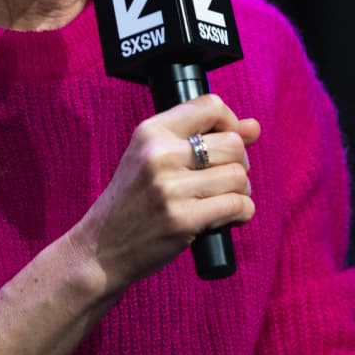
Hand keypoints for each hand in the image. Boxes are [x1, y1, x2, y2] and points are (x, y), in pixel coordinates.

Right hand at [68, 93, 259, 290]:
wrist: (101, 249)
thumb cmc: (132, 203)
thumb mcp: (153, 159)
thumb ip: (201, 138)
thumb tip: (254, 127)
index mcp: (151, 132)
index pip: (210, 106)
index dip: (230, 123)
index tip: (226, 143)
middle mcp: (160, 154)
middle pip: (233, 144)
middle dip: (239, 164)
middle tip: (223, 181)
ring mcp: (170, 188)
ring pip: (239, 176)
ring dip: (240, 192)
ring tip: (221, 202)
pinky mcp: (183, 219)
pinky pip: (238, 206)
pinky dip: (241, 213)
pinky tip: (225, 219)